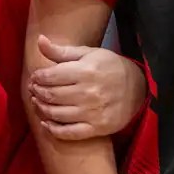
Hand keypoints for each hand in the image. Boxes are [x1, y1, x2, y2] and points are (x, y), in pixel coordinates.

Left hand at [31, 37, 146, 140]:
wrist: (139, 88)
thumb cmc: (110, 67)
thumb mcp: (89, 54)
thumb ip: (62, 51)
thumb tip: (39, 40)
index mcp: (86, 71)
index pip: (51, 76)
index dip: (38, 77)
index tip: (35, 77)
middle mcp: (89, 93)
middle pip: (51, 95)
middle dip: (37, 92)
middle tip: (33, 90)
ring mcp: (93, 113)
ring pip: (56, 114)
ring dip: (41, 109)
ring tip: (38, 102)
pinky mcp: (97, 128)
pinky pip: (69, 133)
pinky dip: (53, 129)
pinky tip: (46, 123)